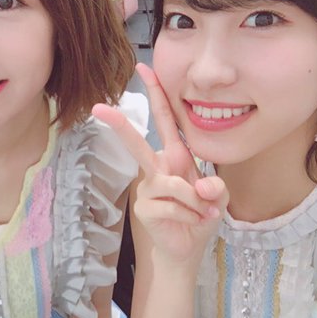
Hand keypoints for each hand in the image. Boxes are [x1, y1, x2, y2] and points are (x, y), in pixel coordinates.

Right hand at [92, 63, 227, 265]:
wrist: (188, 249)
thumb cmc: (200, 216)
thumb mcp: (218, 198)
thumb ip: (216, 188)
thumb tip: (203, 185)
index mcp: (175, 157)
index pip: (165, 120)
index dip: (157, 94)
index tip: (143, 68)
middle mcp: (157, 168)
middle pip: (137, 143)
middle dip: (119, 125)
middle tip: (98, 108)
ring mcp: (148, 188)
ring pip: (173, 184)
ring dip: (195, 201)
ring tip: (203, 213)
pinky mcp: (144, 207)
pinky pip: (173, 205)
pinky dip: (190, 215)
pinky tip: (192, 222)